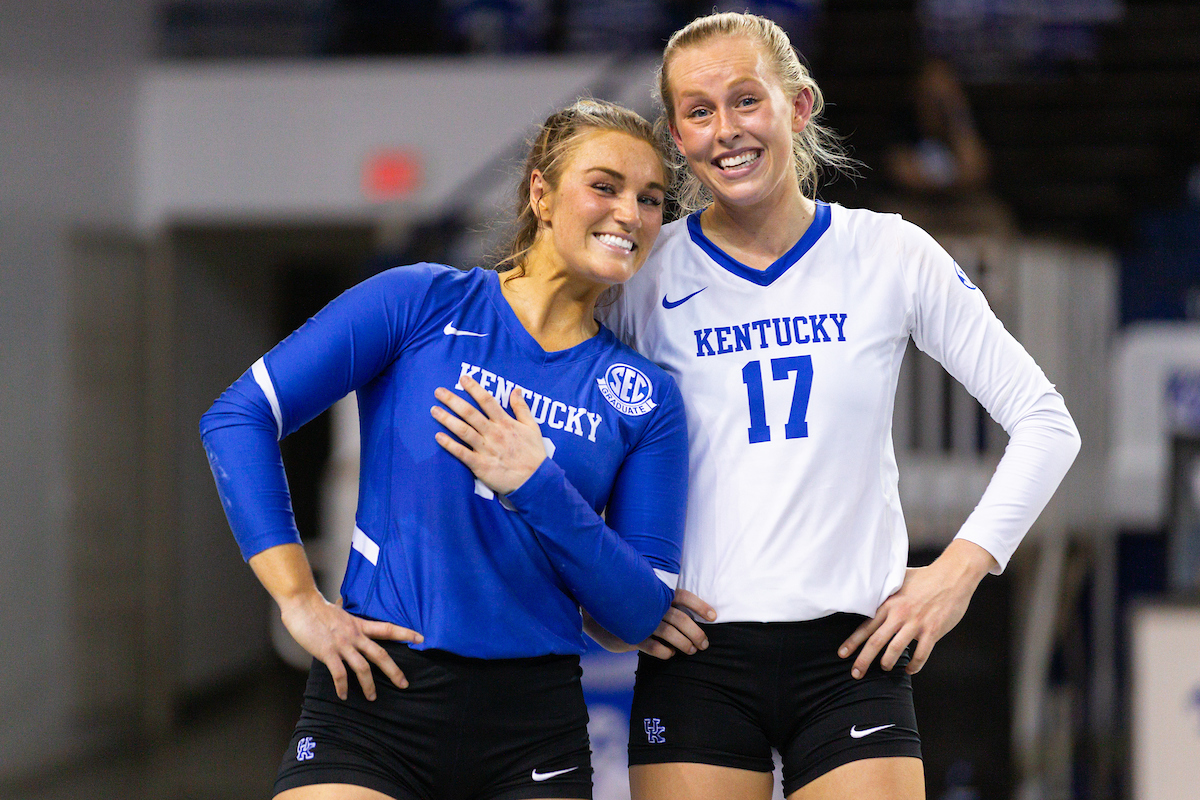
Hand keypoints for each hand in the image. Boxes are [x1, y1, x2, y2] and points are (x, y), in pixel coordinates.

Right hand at [278, 590, 423, 700]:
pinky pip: (339, 674)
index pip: (388, 628)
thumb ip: (345, 612)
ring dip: (369, 685)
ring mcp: (342, 644)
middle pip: (380, 654)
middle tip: (404, 684)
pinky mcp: (328, 652)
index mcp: (359, 625)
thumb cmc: (317, 607)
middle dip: (393, 671)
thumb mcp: (338, 609)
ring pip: (363, 667)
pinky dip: (342, 686)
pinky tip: (343, 695)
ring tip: (372, 698)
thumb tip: (344, 602)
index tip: (421, 638)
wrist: (302, 604)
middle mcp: (354, 635)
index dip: (406, 633)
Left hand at [432, 373, 545, 494]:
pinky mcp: (481, 465)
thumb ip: (522, 408)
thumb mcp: (532, 427)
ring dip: (447, 419)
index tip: (463, 378)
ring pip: (463, 430)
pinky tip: (438, 437)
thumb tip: (516, 390)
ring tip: (434, 410)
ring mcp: (486, 449)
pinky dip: (450, 445)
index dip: (474, 388)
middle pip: (470, 413)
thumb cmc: (534, 453)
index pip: (487, 401)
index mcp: (505, 423)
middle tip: (438, 391)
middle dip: (453, 400)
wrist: (535, 480)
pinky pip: (462, 453)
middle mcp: (494, 433)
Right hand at [638, 588, 716, 659]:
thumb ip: (666, 596)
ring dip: (684, 644)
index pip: (685, 597)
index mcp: (659, 592)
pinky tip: (670, 653)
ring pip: (670, 633)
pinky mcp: (633, 635)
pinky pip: (653, 646)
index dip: (700, 606)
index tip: (714, 617)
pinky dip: (665, 651)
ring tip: (692, 651)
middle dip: (696, 633)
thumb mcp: (650, 593)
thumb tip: (692, 611)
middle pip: (681, 619)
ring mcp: (643, 620)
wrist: (605, 611)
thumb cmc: (635, 603)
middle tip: (704, 644)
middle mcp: (653, 605)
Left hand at [838, 539, 995, 677]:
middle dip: (863, 660)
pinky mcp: (933, 630)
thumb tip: (872, 592)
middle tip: (856, 673)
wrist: (952, 576)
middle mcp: (899, 614)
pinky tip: (910, 669)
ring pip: (895, 649)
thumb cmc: (925, 577)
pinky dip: (915, 665)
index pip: (865, 626)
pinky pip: (921, 654)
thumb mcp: (899, 581)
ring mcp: (916, 623)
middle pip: (876, 642)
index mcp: (889, 603)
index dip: (852, 642)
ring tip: (885, 668)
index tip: (842, 654)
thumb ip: (886, 591)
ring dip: (887, 662)